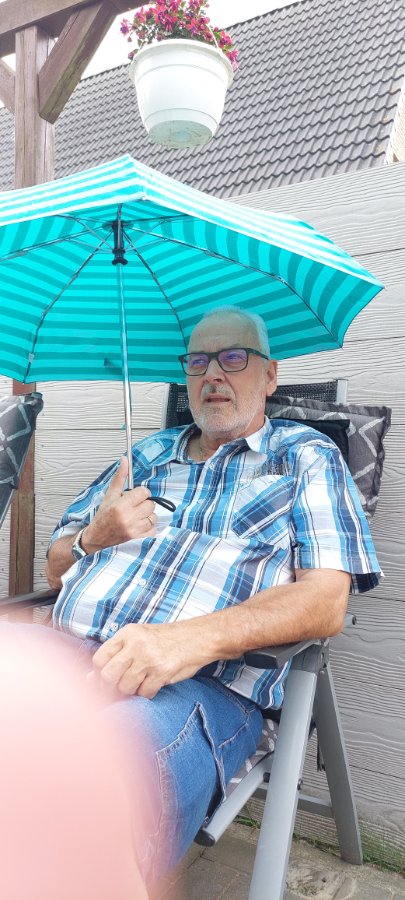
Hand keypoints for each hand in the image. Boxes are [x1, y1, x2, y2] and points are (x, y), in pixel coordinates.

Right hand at [82, 457, 156, 552]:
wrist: (97, 538)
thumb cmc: (103, 517)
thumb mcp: (109, 495)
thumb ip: (120, 478)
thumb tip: (125, 460)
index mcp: (120, 506)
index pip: (144, 492)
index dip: (140, 493)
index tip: (135, 496)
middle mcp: (128, 518)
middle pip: (150, 504)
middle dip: (144, 504)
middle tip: (134, 507)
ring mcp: (134, 530)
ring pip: (153, 516)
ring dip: (147, 516)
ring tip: (136, 517)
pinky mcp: (139, 539)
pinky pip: (154, 529)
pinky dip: (149, 527)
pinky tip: (139, 525)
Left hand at [92, 621, 212, 699]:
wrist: (198, 637)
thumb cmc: (166, 640)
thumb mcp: (140, 638)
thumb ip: (117, 654)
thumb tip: (89, 678)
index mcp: (127, 633)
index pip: (99, 658)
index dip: (98, 674)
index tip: (105, 680)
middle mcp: (136, 644)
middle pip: (108, 676)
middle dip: (111, 688)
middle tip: (120, 689)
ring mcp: (149, 658)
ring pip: (125, 687)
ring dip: (131, 691)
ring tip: (141, 683)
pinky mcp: (163, 671)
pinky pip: (144, 693)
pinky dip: (147, 694)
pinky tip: (153, 685)